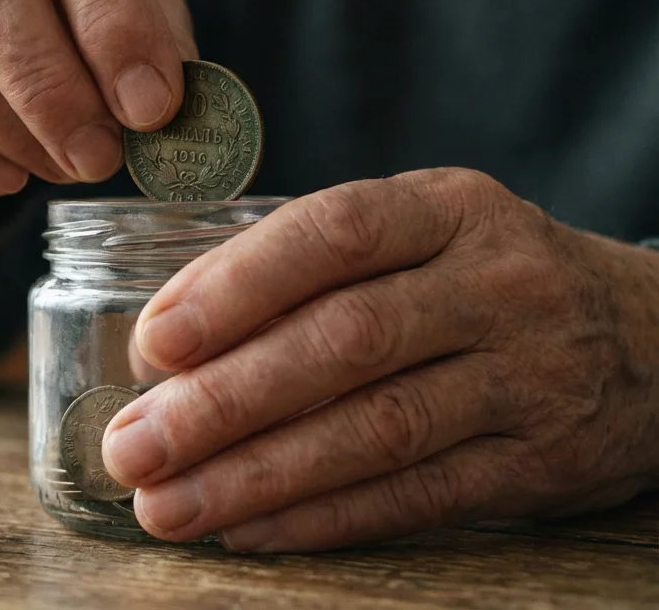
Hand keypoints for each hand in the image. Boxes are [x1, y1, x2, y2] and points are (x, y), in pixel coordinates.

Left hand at [101, 168, 658, 551]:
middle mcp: (496, 284)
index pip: (333, 232)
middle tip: (132, 447)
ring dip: (257, 475)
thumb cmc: (483, 281)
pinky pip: (417, 497)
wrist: (652, 342)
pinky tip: (248, 530)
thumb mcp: (421, 236)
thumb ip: (310, 268)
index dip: (236, 286)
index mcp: (447, 209)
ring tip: (168, 505)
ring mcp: (527, 376)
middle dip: (224, 401)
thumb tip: (168, 336)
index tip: (153, 341)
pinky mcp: (539, 462)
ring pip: (376, 430)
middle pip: (345, 341)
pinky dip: (323, 517)